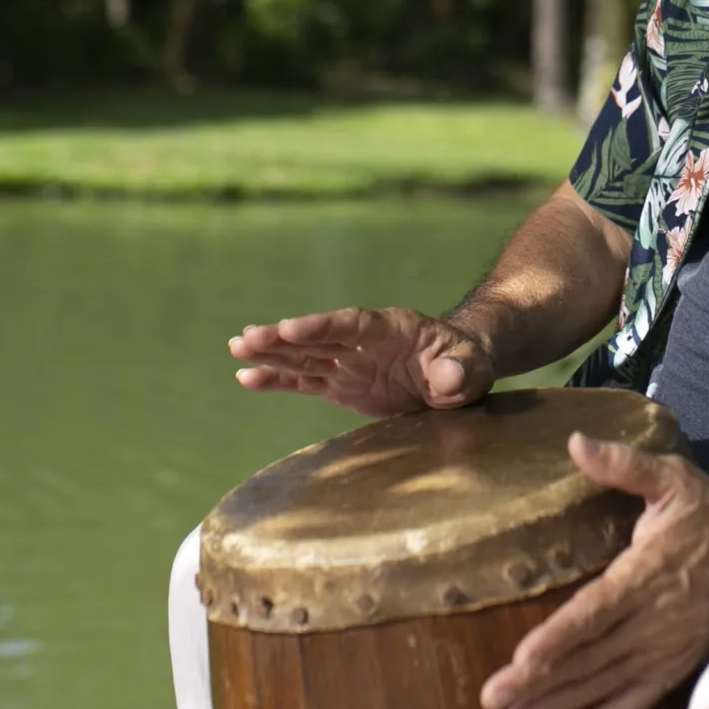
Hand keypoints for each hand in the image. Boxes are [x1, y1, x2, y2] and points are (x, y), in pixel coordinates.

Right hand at [228, 306, 494, 416]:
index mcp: (391, 328)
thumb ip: (461, 370)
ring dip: (270, 354)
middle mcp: (362, 341)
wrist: (458, 371)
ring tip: (235, 350)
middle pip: (317, 337)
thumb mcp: (472, 366)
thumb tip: (449, 379)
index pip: (349, 324)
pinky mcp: (342, 384)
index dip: (318, 326)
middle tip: (245, 339)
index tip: (288, 328)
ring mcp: (349, 362)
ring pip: (303, 356)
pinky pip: (305, 381)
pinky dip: (277, 381)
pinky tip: (247, 380)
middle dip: (282, 338)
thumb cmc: (467, 362)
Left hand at [480, 432, 708, 708]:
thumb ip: (624, 466)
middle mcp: (654, 621)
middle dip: (539, 682)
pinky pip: (634, 704)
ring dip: (558, 707)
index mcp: (648, 574)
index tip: (522, 658)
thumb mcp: (675, 480)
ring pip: (605, 685)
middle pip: (590, 657)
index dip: (559, 637)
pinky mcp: (675, 668)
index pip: (596, 612)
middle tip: (491, 699)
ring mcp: (666, 651)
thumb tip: (575, 442)